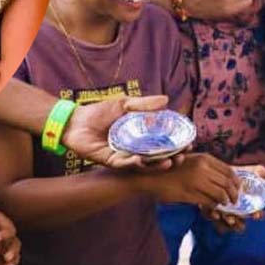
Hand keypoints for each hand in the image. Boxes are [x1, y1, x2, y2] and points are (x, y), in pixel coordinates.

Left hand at [59, 94, 179, 168]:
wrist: (75, 120)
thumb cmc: (100, 111)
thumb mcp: (125, 104)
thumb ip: (144, 104)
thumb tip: (166, 100)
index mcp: (141, 135)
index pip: (163, 142)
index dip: (176, 144)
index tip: (189, 144)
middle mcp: (135, 148)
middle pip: (157, 156)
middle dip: (171, 158)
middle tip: (181, 158)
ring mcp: (124, 156)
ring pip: (143, 164)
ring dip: (156, 165)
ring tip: (168, 163)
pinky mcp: (110, 161)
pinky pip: (124, 165)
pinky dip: (133, 163)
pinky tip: (141, 160)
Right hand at [139, 153, 241, 208]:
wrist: (152, 176)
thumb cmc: (173, 168)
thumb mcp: (192, 160)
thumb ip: (208, 166)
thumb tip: (227, 177)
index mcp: (205, 158)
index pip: (229, 171)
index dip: (236, 182)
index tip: (238, 189)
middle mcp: (202, 168)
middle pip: (227, 184)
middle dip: (234, 194)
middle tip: (234, 200)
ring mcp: (196, 181)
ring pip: (220, 194)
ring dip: (225, 201)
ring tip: (225, 204)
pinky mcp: (189, 194)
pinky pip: (208, 202)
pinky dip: (214, 206)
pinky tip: (213, 207)